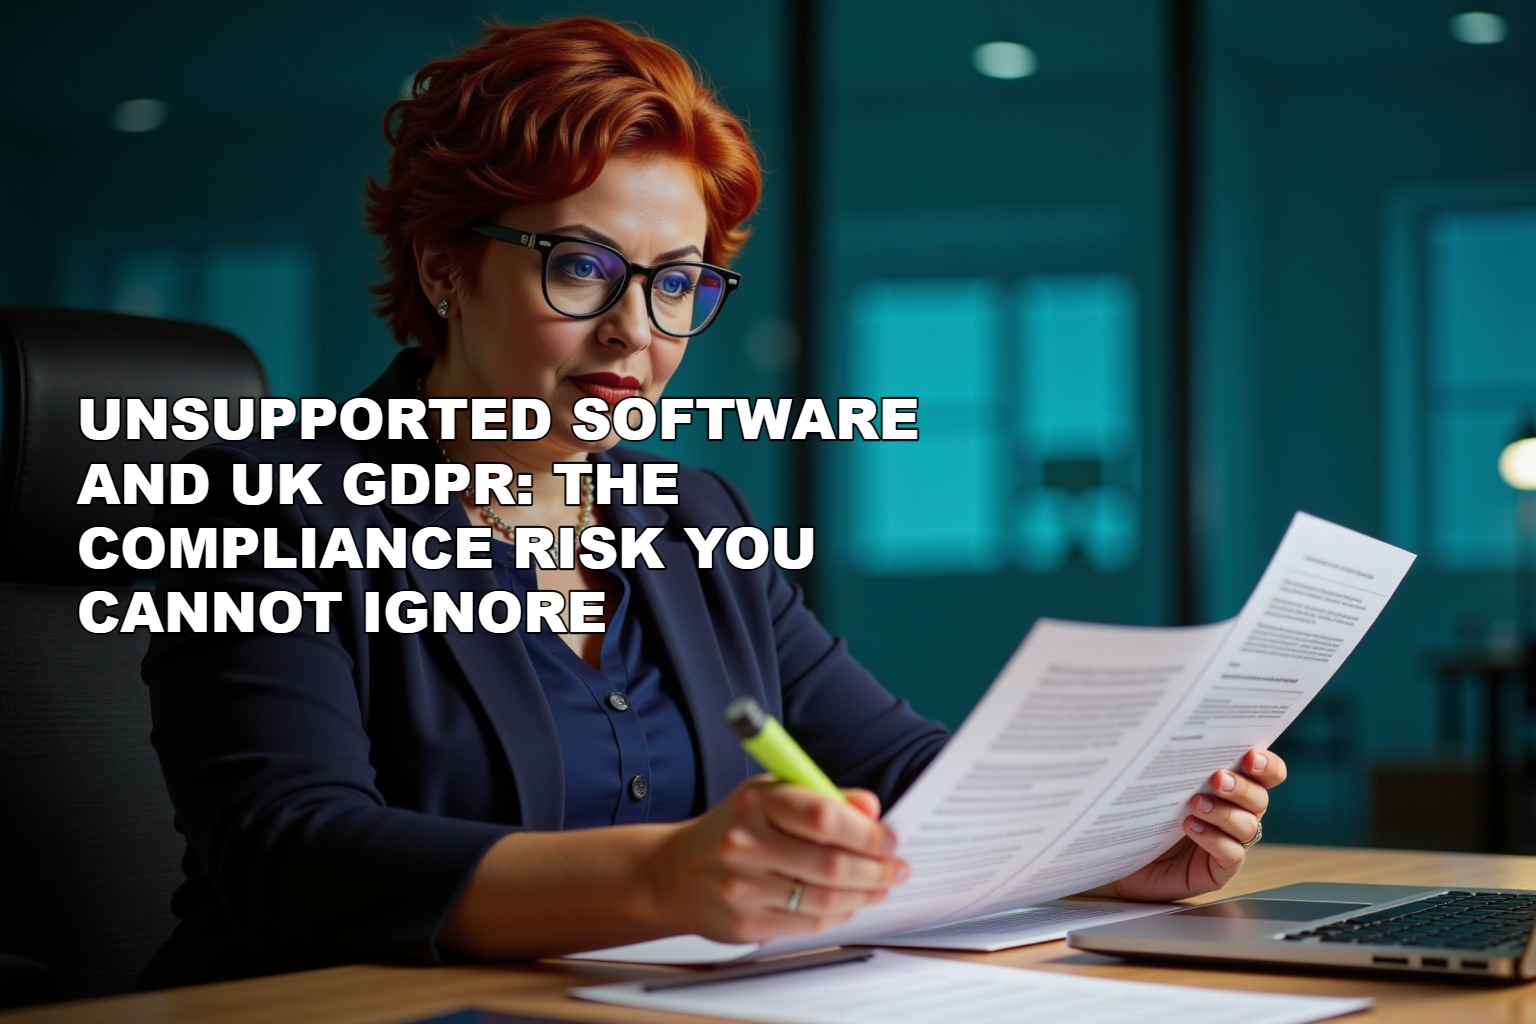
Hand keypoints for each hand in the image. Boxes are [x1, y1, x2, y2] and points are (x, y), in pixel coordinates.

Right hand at [653, 777, 908, 942]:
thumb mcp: (772, 795)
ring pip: (825, 899)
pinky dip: (838, 914)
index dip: (867, 832)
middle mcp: (745, 843)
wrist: (676, 872)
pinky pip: (809, 924)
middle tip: (896, 868)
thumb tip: (872, 809)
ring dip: (864, 895)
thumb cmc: (735, 827)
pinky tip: (849, 903)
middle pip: (832, 864)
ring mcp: (742, 887)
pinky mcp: (745, 923)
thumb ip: (825, 798)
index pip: (825, 817)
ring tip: (880, 886)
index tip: (889, 838)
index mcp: (756, 802)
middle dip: (876, 869)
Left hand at [1105, 748, 1286, 902]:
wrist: (1123, 852)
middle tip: (1219, 779)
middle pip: (1260, 798)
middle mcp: (1237, 812)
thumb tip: (1174, 729)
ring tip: (1196, 804)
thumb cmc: (1143, 810)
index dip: (1267, 765)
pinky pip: (1231, 854)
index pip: (1266, 774)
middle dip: (1242, 787)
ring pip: (1247, 826)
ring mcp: (1230, 842)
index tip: (1251, 757)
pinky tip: (1191, 827)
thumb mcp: (1161, 781)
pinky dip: (1214, 839)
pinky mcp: (1219, 869)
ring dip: (1225, 813)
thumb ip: (1177, 760)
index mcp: (1231, 786)